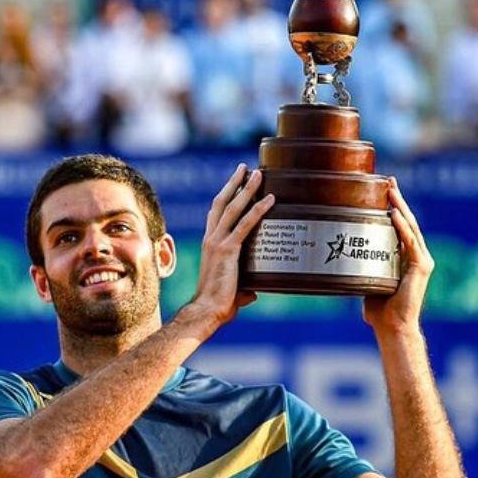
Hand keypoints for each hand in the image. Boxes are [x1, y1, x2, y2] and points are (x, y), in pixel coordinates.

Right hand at [187, 163, 274, 328]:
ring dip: (246, 188)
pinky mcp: (228, 250)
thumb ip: (244, 287)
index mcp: (210, 244)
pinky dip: (258, 209)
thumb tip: (253, 293)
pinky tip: (270, 198)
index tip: (236, 182)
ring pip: (233, 208)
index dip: (226, 195)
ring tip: (258, 173)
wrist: (207, 310)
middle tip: (245, 167)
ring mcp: (218, 242)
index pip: (217, 213)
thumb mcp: (233, 290)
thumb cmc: (219, 304)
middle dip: (234, 183)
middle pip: (222, 202)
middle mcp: (211, 238)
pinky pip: (245, 224)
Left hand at [364, 176, 434, 334]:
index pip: (400, 226)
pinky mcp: (422, 267)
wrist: (392, 328)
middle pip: (407, 221)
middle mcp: (417, 256)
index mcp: (405, 257)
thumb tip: (338, 257)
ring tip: (391, 189)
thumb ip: (360, 267)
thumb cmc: (378, 310)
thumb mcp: (367, 280)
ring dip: (400, 207)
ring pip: (410, 227)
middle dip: (398, 199)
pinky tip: (395, 213)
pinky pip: (410, 242)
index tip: (383, 189)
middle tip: (389, 180)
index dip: (393, 206)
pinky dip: (402, 227)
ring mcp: (421, 261)